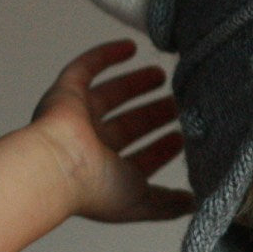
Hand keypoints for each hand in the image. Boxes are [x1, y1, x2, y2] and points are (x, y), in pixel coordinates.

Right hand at [31, 40, 193, 221]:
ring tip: (161, 74)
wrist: (56, 166)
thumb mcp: (144, 201)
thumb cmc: (95, 188)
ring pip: (111, 96)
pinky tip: (131, 47)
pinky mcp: (66, 92)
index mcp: (105, 172)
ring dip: (135, 85)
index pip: (139, 158)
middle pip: (128, 124)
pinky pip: (85, 67)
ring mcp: (76, 118)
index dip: (160, 149)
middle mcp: (90, 145)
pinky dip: (106, 55)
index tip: (182, 137)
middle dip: (152, 115)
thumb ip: (170, 204)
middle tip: (178, 103)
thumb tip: (196, 204)